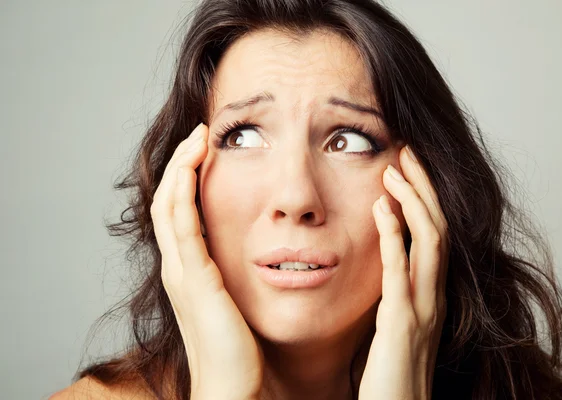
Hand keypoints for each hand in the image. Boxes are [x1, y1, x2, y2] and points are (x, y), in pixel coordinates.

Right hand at [150, 123, 262, 399]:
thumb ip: (237, 279)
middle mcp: (178, 265)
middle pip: (169, 200)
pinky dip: (185, 188)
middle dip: (183, 164)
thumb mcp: (236, 304)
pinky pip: (183, 221)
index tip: (209, 151)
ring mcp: (181, 269)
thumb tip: (264, 259)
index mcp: (189, 270)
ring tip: (200, 136)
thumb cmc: (240, 351)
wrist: (230, 387)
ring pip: (170, 203)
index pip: (181, 212)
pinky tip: (196, 162)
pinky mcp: (193, 275)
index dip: (189, 179)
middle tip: (202, 134)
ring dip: (183, 166)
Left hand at [358, 146, 448, 399]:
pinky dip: (394, 237)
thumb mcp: (396, 324)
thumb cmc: (392, 373)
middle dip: (423, 187)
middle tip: (405, 152)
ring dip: (413, 202)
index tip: (407, 167)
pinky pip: (401, 272)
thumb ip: (394, 292)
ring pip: (430, 242)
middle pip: (438, 227)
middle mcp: (432, 296)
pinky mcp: (401, 323)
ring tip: (393, 171)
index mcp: (429, 294)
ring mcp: (422, 308)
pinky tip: (381, 210)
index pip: (434, 234)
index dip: (424, 198)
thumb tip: (384, 263)